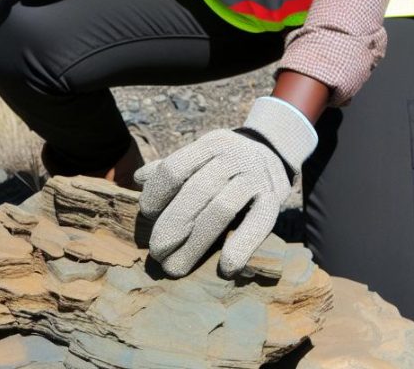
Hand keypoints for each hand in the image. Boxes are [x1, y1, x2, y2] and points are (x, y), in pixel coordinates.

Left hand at [134, 97, 317, 277]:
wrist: (274, 150)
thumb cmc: (226, 160)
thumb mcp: (202, 154)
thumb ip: (173, 167)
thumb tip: (137, 179)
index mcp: (209, 144)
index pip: (175, 167)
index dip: (157, 192)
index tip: (145, 213)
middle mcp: (232, 157)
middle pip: (196, 191)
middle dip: (172, 224)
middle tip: (155, 251)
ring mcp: (256, 177)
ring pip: (221, 210)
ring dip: (196, 243)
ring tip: (176, 266)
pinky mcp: (275, 199)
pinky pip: (258, 224)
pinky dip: (241, 245)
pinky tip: (226, 267)